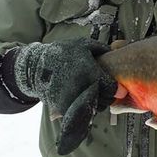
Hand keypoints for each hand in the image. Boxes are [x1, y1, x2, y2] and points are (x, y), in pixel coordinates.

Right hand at [13, 38, 116, 154]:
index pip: (110, 88)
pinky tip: (81, 97)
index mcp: (88, 71)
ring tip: (91, 91)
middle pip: (104, 101)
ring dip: (97, 102)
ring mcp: (71, 100)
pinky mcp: (62, 109)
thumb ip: (102, 49)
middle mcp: (80, 87)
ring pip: (94, 108)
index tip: (120, 89)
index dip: (117, 89)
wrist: (36, 67)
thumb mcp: (84, 44)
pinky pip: (81, 112)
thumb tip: (118, 53)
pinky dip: (84, 107)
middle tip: (104, 89)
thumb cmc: (63, 53)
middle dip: (107, 96)